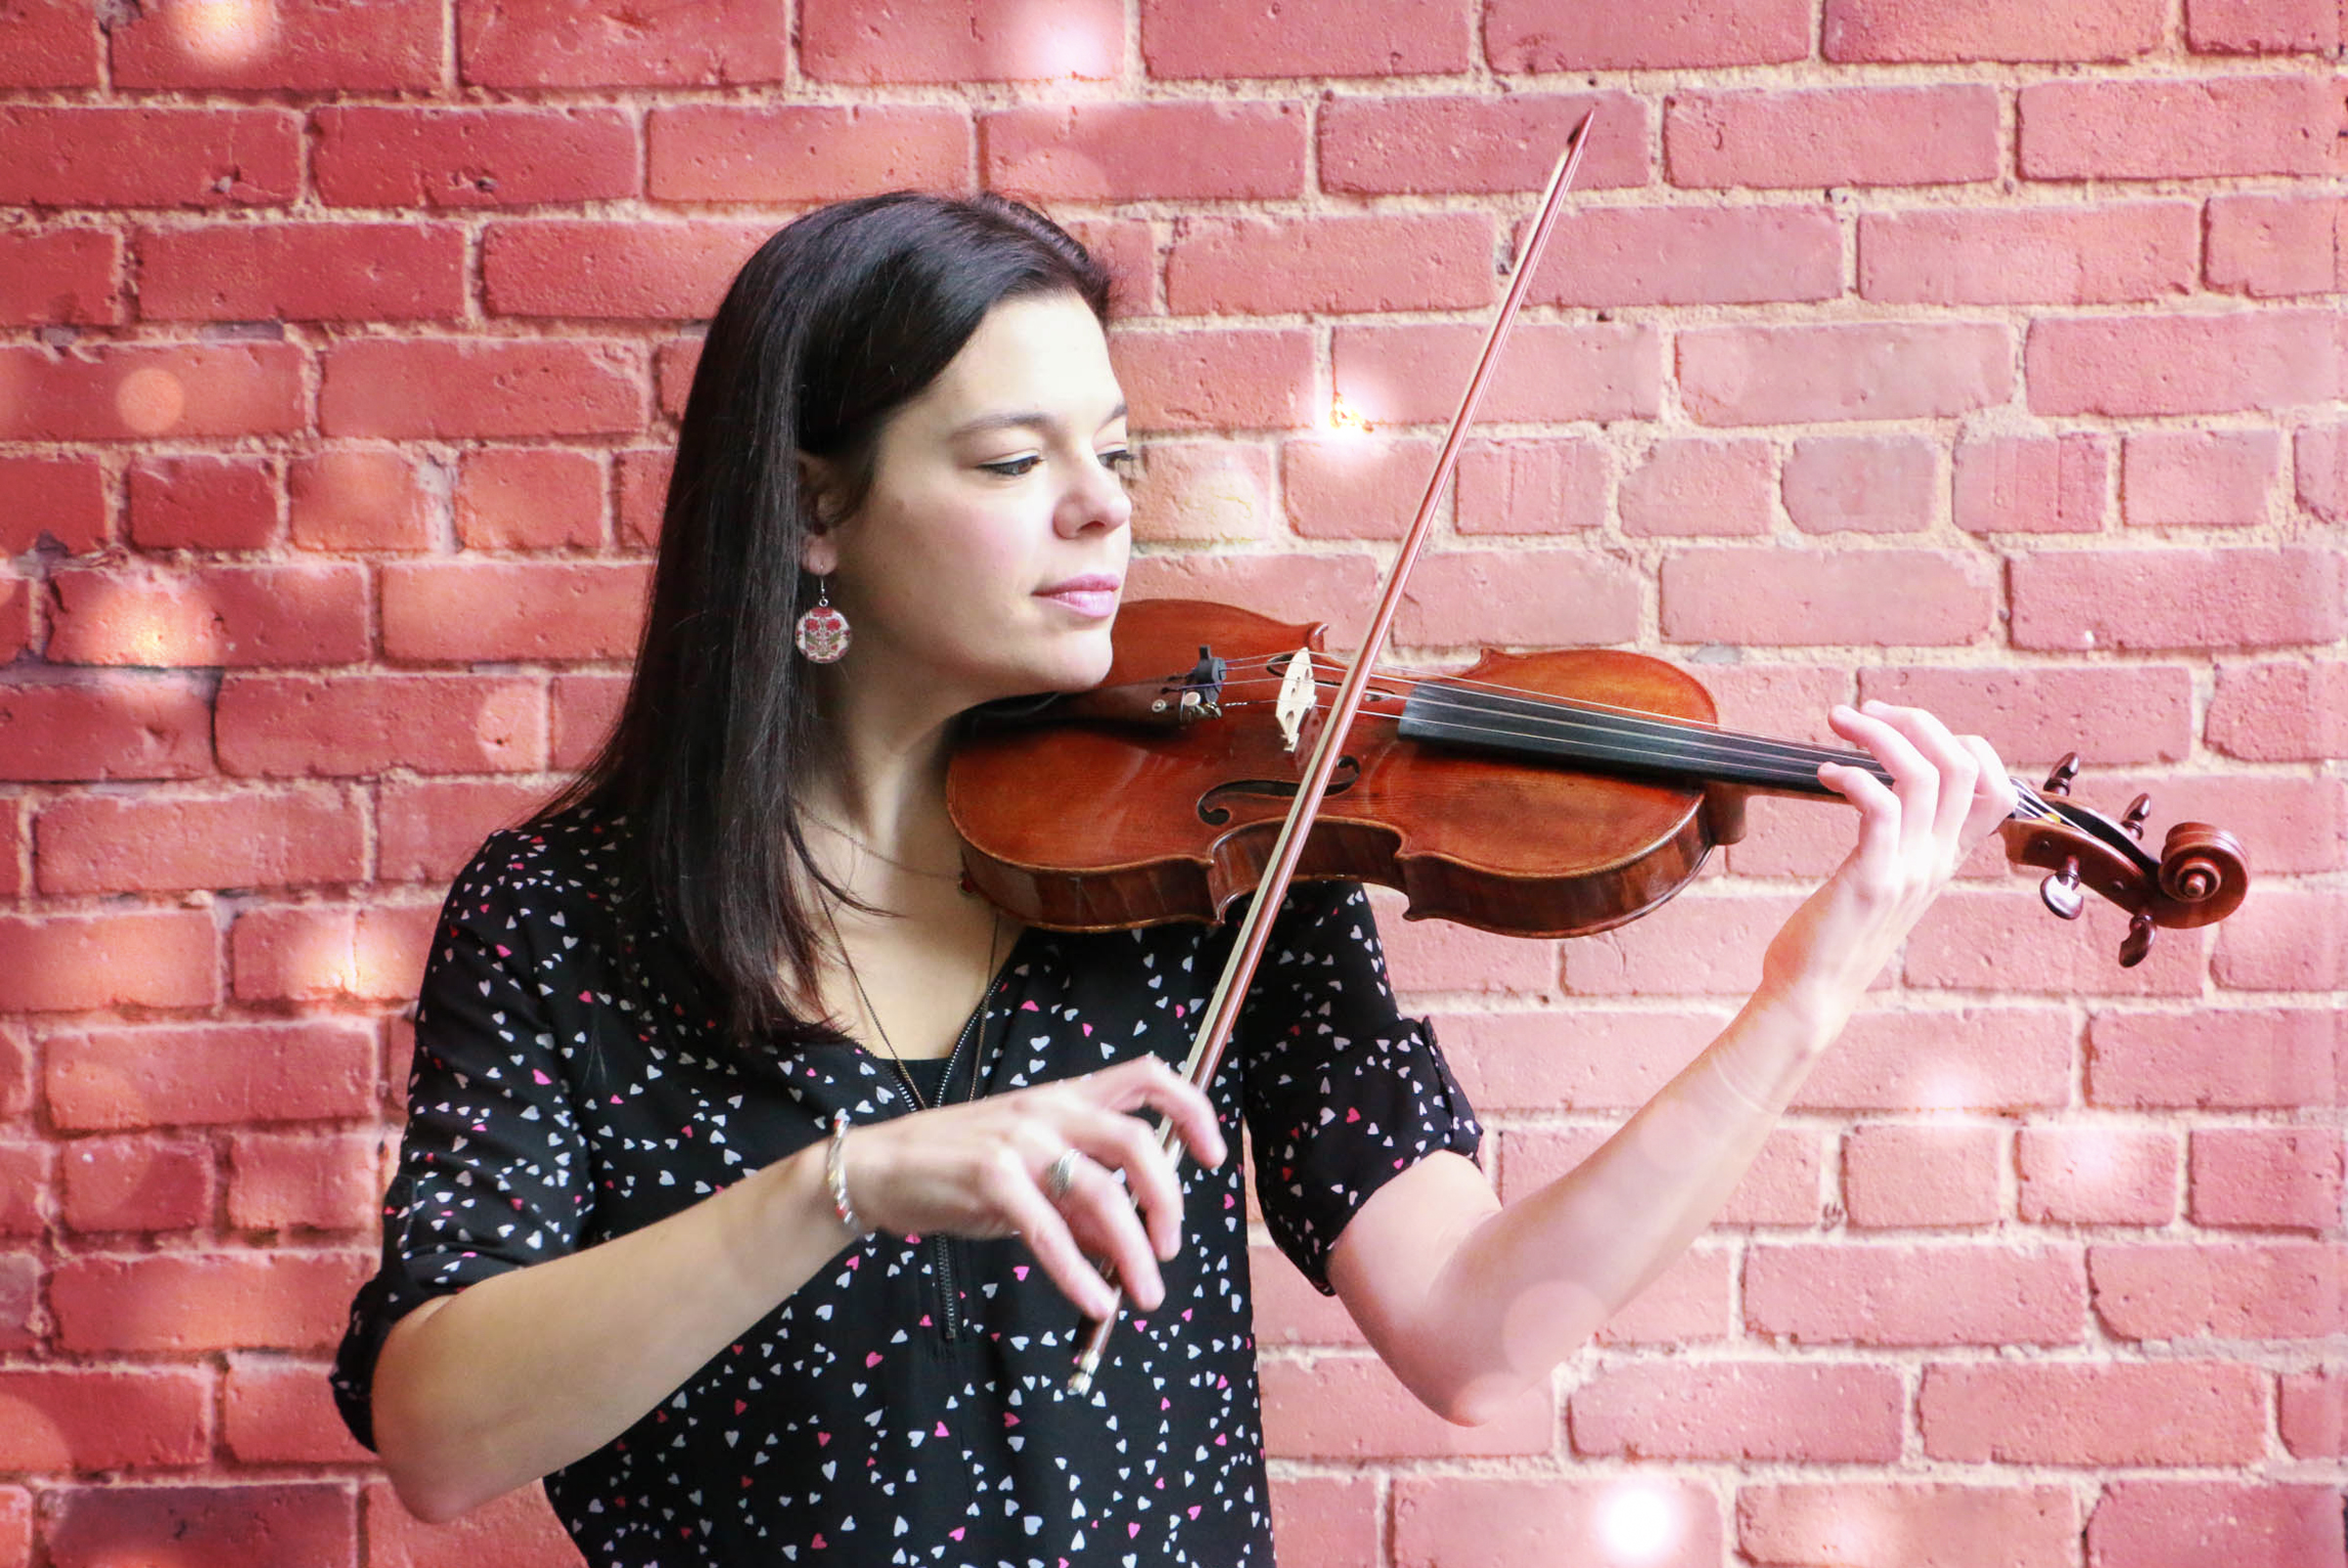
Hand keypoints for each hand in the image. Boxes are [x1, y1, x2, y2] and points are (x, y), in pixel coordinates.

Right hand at [836, 1054, 1227, 1317]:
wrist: (880, 1169)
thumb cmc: (959, 1170)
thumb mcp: (1032, 1181)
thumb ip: (1083, 1207)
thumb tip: (1129, 1249)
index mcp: (1066, 1098)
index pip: (1147, 1078)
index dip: (1191, 1111)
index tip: (1213, 1156)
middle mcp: (1050, 1110)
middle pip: (1137, 1142)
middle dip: (1168, 1201)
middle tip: (1170, 1249)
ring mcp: (1020, 1140)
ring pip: (1102, 1192)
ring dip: (1132, 1251)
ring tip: (1144, 1294)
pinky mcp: (990, 1177)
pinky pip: (1049, 1231)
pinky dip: (1078, 1273)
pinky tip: (1093, 1302)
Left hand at [1758, 700, 2017, 1029]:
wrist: (1813, 994)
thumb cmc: (1834, 934)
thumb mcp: (1883, 882)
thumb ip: (1898, 843)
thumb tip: (1886, 794)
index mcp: (1943, 860)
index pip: (1995, 787)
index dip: (1962, 743)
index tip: (1905, 727)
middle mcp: (1936, 862)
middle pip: (1964, 765)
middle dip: (1918, 721)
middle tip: (1866, 711)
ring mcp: (1908, 871)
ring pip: (1924, 776)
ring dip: (1879, 735)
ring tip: (1838, 722)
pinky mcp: (1871, 880)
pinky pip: (1881, 808)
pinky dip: (1854, 776)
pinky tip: (1825, 773)